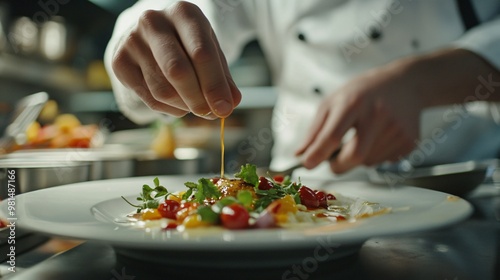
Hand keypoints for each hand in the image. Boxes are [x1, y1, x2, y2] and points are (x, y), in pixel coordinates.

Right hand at [111, 1, 240, 118]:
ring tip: (194, 105)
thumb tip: (231, 102)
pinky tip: (178, 104)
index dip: (214, 85)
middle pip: (178, 71)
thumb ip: (223, 78)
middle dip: (198, 99)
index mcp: (183, 13)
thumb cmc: (188, 44)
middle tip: (210, 114)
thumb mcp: (210, 52)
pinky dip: (169, 109)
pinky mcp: (119, 62)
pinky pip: (149, 98)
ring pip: (163, 89)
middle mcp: (154, 22)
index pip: (201, 53)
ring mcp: (132, 41)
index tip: (225, 109)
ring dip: (184, 106)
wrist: (152, 36)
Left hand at [296, 48, 499, 173]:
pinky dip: (374, 156)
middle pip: (354, 155)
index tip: (307, 164)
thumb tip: (300, 154)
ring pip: (367, 162)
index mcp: (354, 102)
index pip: (332, 135)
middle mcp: (377, 114)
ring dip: (357, 158)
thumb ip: (315, 130)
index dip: (317, 154)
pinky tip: (378, 137)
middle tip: (332, 163)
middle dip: (338, 166)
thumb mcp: (334, 101)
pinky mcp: (409, 141)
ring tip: (362, 136)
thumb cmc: (363, 92)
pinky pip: (383, 162)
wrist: (405, 83)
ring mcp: (396, 129)